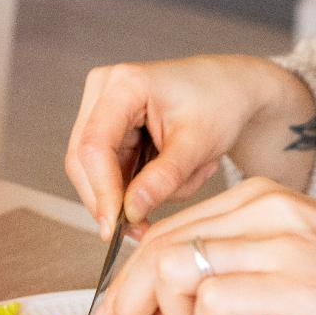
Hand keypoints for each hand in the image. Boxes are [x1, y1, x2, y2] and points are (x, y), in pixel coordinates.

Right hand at [65, 55, 299, 238]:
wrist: (231, 89)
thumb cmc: (219, 104)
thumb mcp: (198, 144)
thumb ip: (163, 178)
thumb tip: (129, 213)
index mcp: (124, 84)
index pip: (95, 145)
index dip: (101, 191)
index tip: (114, 228)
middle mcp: (104, 90)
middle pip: (84, 160)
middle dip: (113, 199)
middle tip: (143, 230)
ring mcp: (103, 108)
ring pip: (96, 170)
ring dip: (134, 191)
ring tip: (187, 177)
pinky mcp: (110, 127)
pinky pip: (111, 170)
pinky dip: (140, 184)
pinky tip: (177, 173)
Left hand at [95, 176, 315, 314]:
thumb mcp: (304, 251)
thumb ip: (246, 261)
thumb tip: (185, 298)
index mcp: (264, 197)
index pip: (169, 228)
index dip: (131, 276)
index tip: (120, 311)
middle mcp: (265, 210)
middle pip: (159, 246)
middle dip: (127, 297)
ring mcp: (281, 245)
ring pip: (176, 268)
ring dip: (162, 313)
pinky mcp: (297, 285)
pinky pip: (215, 301)